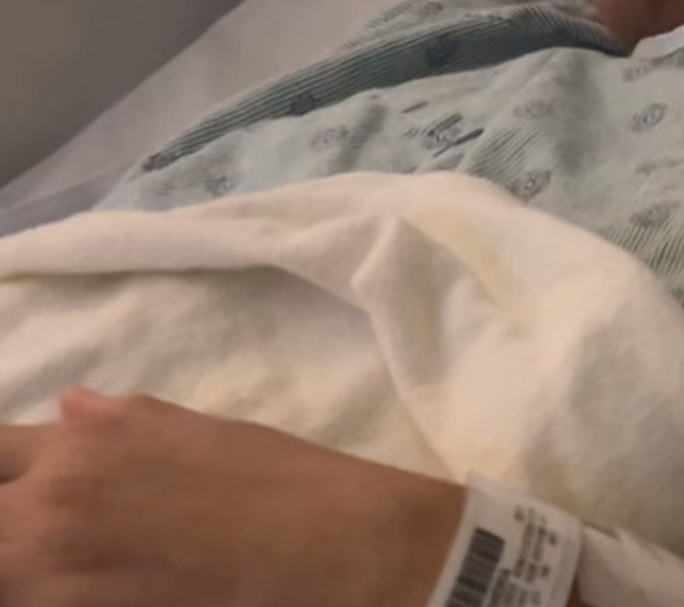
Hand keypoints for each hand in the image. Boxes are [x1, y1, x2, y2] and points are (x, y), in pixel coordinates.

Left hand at [0, 391, 464, 606]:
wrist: (336, 548)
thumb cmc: (279, 481)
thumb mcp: (196, 429)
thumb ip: (116, 421)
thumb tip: (66, 411)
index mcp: (81, 446)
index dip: (1, 475)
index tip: (18, 490)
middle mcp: (52, 510)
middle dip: (9, 529)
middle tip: (42, 540)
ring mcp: (61, 582)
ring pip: (9, 574)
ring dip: (27, 569)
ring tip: (77, 569)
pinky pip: (41, 606)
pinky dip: (54, 595)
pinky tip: (106, 591)